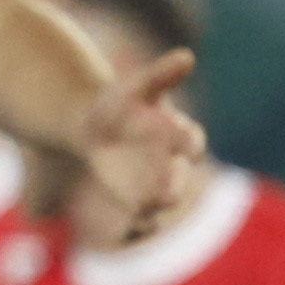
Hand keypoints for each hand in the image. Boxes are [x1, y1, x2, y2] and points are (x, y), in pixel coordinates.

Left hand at [78, 47, 205, 240]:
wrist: (94, 128)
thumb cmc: (121, 104)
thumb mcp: (138, 86)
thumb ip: (162, 74)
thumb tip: (187, 56)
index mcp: (175, 132)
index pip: (190, 139)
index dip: (188, 142)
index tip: (186, 146)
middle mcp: (171, 162)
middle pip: (177, 176)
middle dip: (173, 184)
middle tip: (166, 194)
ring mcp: (153, 184)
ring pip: (161, 200)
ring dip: (153, 207)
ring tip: (141, 211)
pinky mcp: (135, 201)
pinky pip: (143, 219)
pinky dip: (138, 226)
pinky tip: (128, 228)